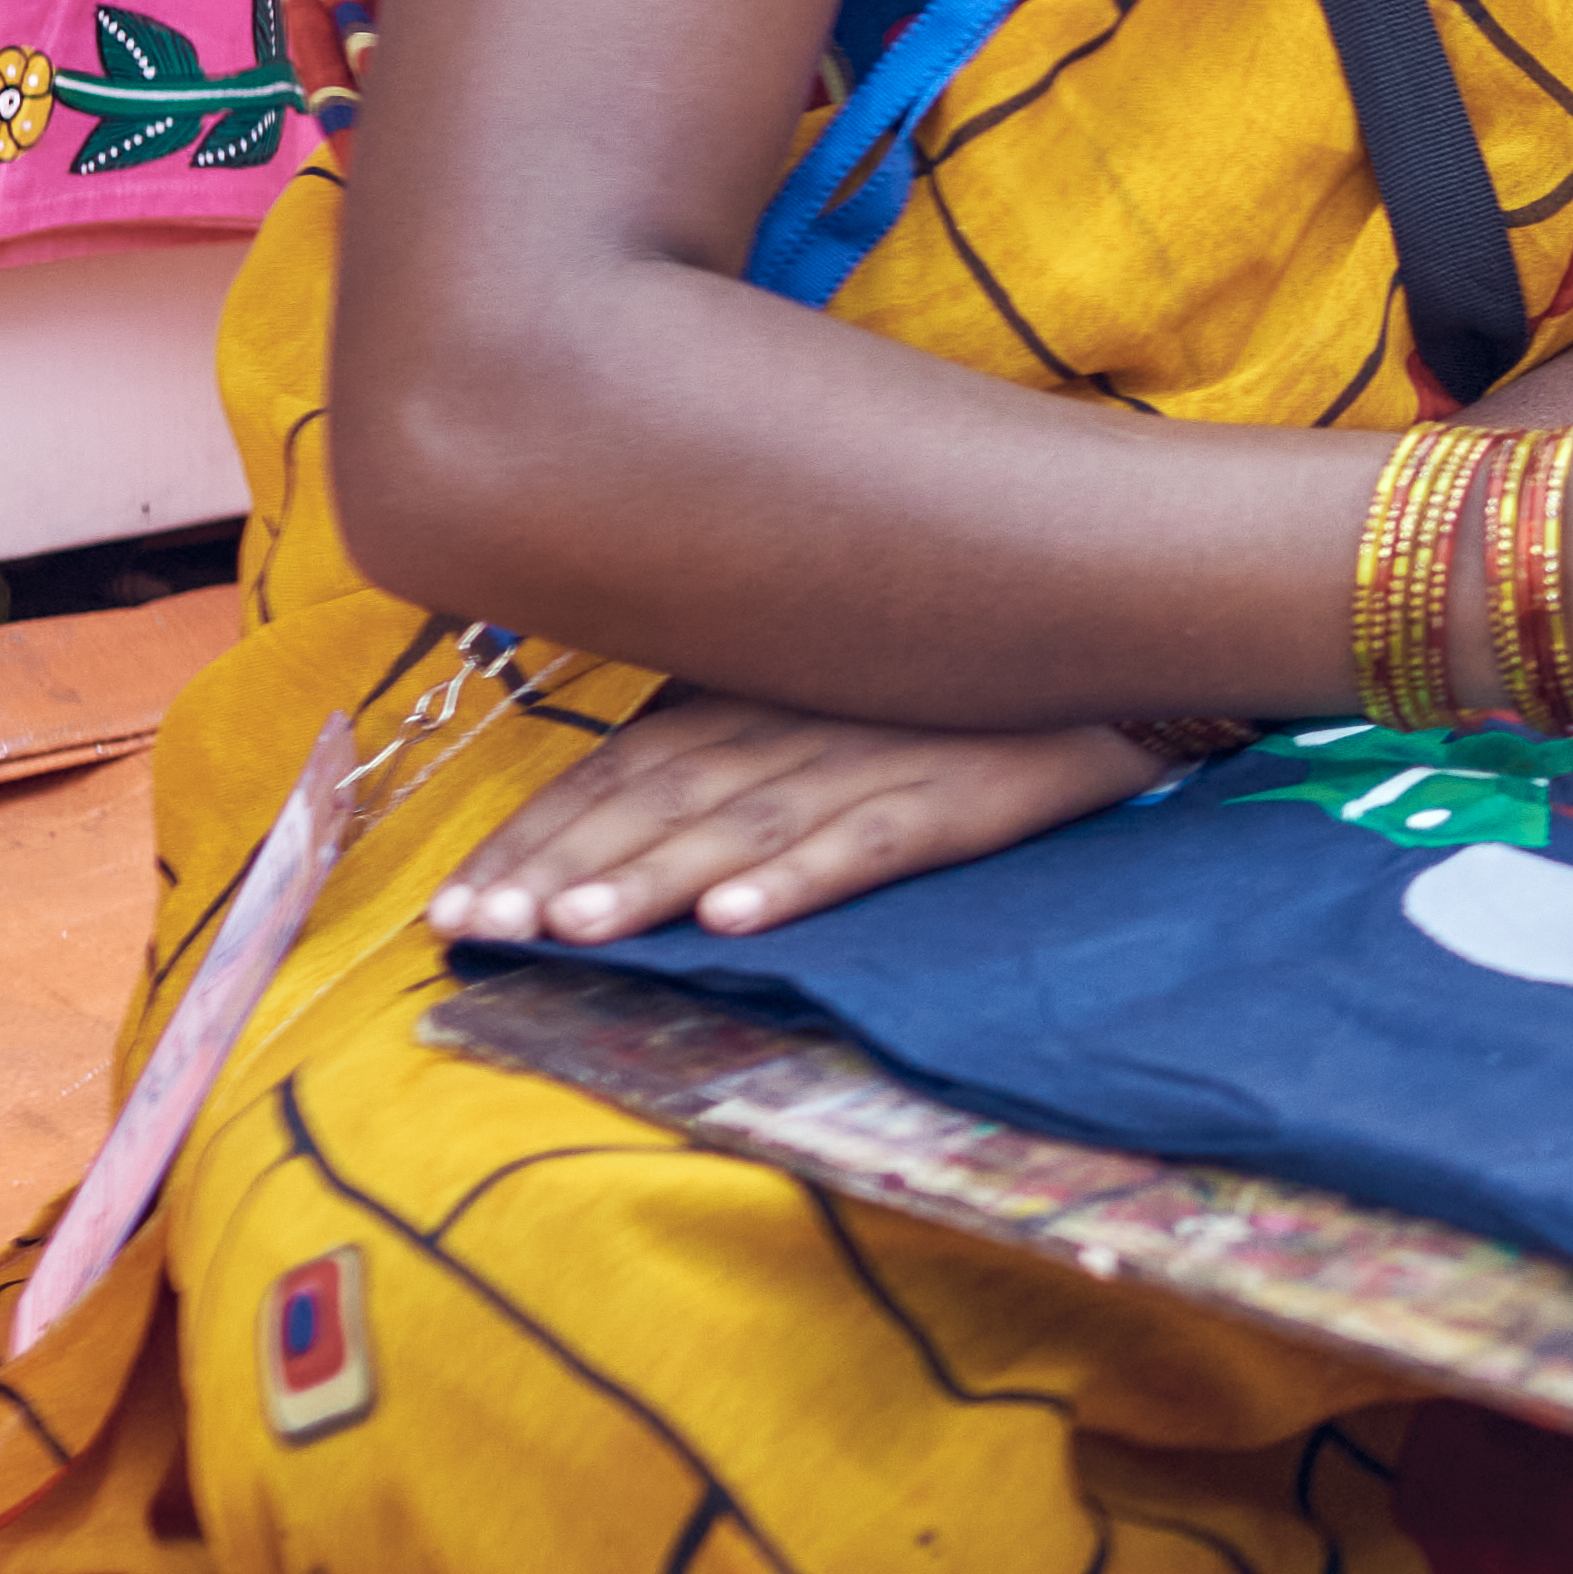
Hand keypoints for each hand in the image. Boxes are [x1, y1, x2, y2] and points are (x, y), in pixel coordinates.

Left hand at [428, 692, 1171, 947]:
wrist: (1118, 646)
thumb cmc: (957, 680)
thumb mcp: (825, 685)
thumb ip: (731, 728)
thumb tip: (624, 794)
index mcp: (757, 696)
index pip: (620, 767)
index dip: (535, 835)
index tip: (454, 902)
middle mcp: (797, 723)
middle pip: (657, 799)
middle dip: (559, 865)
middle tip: (476, 927)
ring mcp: (876, 759)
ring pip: (740, 825)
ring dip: (649, 876)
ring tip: (570, 926)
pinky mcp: (960, 797)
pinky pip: (867, 843)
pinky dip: (798, 879)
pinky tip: (738, 921)